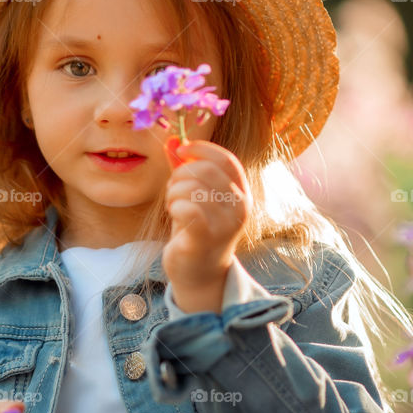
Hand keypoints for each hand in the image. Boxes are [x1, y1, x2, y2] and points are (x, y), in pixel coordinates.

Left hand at [161, 136, 250, 311]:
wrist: (199, 273)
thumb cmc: (196, 229)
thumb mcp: (194, 195)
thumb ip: (184, 167)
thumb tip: (171, 140)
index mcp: (241, 193)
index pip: (226, 159)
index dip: (201, 149)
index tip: (181, 152)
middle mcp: (240, 207)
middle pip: (205, 170)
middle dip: (180, 174)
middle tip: (173, 189)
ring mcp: (226, 225)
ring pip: (192, 188)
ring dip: (173, 193)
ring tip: (173, 205)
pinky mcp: (207, 239)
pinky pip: (187, 208)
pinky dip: (175, 206)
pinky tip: (175, 215)